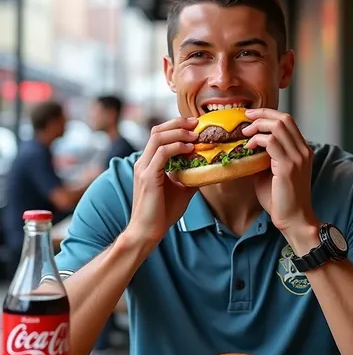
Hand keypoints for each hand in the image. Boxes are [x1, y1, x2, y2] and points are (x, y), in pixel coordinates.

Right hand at [125, 117, 198, 248]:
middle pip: (157, 130)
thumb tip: (208, 168)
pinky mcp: (148, 177)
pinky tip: (189, 149)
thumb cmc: (162, 213)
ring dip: (179, 132)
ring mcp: (143, 168)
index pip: (159, 134)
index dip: (176, 126)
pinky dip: (176, 147)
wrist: (148, 232)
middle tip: (196, 122)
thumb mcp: (182, 190)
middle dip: (178, 123)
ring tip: (195, 135)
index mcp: (148, 163)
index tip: (194, 125)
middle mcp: (143, 162)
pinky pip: (161, 153)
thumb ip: (190, 176)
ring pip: (158, 137)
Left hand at [243, 109, 317, 235]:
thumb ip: (264, 157)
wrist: (294, 219)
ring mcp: (298, 157)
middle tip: (245, 118)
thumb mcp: (271, 173)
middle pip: (284, 118)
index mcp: (302, 150)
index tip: (251, 116)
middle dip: (262, 114)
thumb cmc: (281, 200)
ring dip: (258, 126)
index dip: (268, 114)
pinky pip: (270, 142)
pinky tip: (248, 148)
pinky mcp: (288, 166)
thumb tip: (246, 146)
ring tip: (245, 133)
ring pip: (278, 126)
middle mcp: (303, 151)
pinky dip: (257, 140)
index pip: (288, 121)